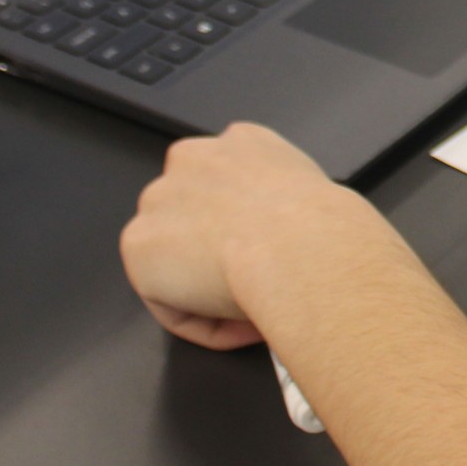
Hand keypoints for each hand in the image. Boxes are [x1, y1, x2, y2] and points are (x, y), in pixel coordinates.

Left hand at [119, 122, 378, 350]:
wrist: (302, 247)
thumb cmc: (328, 228)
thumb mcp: (318, 196)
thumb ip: (286, 205)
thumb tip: (288, 245)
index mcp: (243, 141)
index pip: (232, 185)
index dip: (254, 231)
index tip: (277, 259)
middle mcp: (194, 158)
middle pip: (196, 216)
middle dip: (220, 253)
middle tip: (258, 286)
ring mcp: (159, 199)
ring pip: (178, 259)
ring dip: (208, 289)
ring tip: (252, 312)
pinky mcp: (138, 245)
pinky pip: (168, 300)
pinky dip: (201, 322)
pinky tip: (239, 324)